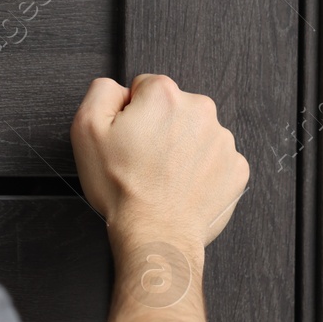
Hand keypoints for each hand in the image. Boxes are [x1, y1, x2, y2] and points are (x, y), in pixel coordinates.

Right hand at [70, 74, 249, 257]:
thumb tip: (120, 88)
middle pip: (174, 109)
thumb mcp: (86, 129)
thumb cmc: (122, 188)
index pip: (145, 87)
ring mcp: (223, 140)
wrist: (155, 234)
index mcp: (164, 96)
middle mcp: (200, 110)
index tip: (129, 139)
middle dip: (159, 129)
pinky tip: (182, 186)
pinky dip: (201, 170)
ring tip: (163, 177)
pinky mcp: (236, 167)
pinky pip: (215, 160)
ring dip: (181, 149)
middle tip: (143, 161)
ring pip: (196, 134)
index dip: (131, 114)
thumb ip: (101, 91)